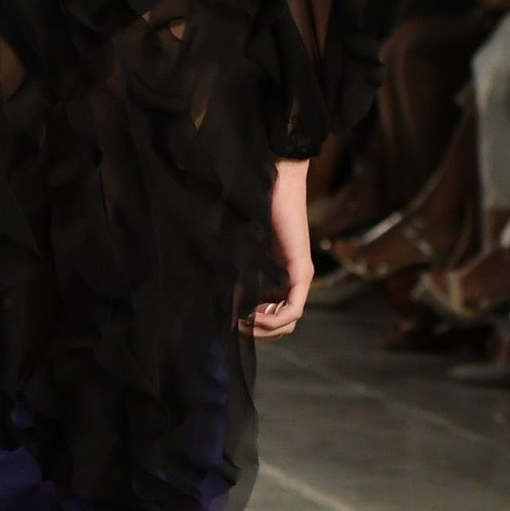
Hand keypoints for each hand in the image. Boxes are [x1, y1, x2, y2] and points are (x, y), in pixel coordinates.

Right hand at [240, 159, 311, 341]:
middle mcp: (292, 279)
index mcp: (278, 274)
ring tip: (243, 323)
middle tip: (235, 328)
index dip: (254, 326)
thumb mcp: (238, 244)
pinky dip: (274, 319)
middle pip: (281, 323)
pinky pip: (293, 309)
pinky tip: (254, 316)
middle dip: (258, 332)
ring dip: (265, 329)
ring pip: (288, 321)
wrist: (276, 179)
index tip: (231, 322)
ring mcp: (299, 276)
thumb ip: (231, 265)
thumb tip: (208, 292)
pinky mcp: (301, 271)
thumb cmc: (255, 204)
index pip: (272, 314)